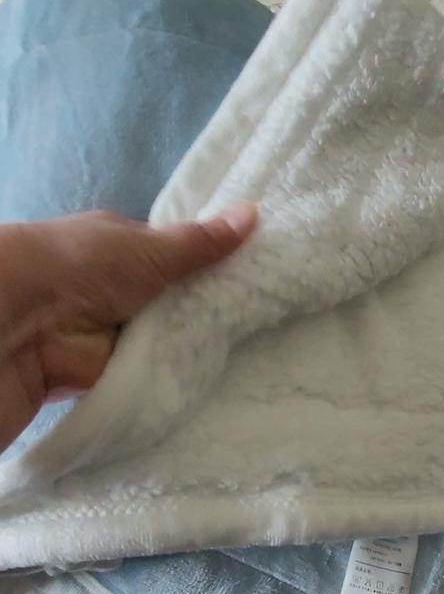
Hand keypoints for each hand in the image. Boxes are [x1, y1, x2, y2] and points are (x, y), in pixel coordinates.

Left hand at [0, 204, 255, 453]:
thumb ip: (201, 242)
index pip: (174, 258)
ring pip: (167, 341)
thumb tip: (255, 212)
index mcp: (123, 249)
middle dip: (208, 311)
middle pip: (175, 302)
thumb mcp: (151, 248)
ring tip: (254, 352)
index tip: (254, 279)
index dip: (210, 267)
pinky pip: (154, 375)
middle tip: (263, 320)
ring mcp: (117, 333)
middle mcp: (120, 290)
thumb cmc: (86, 264)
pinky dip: (175, 378)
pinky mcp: (115, 372)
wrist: (30, 321)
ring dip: (193, 347)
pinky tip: (216, 381)